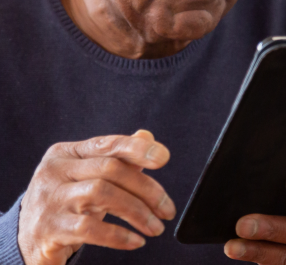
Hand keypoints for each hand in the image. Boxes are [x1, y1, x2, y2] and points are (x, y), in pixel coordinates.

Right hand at [18, 130, 174, 264]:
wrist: (27, 238)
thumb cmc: (66, 202)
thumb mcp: (89, 177)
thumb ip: (117, 157)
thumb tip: (147, 137)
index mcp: (66, 153)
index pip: (107, 144)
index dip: (137, 148)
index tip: (164, 158)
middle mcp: (55, 171)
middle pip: (110, 169)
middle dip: (145, 188)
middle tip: (167, 208)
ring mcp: (49, 199)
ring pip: (102, 194)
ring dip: (137, 212)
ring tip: (155, 227)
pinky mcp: (48, 229)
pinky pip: (90, 228)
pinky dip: (119, 235)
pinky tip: (136, 241)